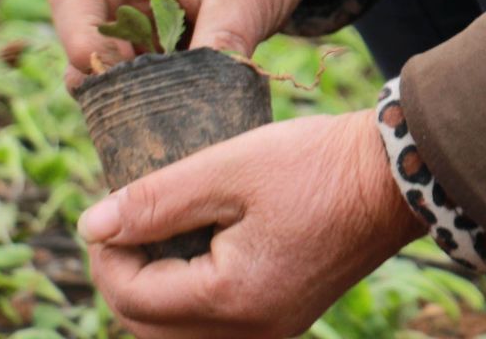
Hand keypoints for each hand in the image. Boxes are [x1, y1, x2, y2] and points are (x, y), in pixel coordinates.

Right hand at [49, 0, 347, 90]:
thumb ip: (220, 46)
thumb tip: (200, 108)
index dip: (78, 38)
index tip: (111, 73)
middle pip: (82, 36)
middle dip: (105, 76)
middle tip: (151, 104)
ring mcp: (140, 14)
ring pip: (108, 62)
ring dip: (132, 90)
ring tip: (176, 106)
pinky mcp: (158, 39)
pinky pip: (140, 72)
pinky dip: (154, 93)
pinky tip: (185, 106)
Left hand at [78, 109, 422, 338]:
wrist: (394, 175)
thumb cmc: (314, 164)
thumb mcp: (227, 169)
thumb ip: (156, 201)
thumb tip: (91, 225)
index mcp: (233, 299)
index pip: (134, 298)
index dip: (105, 253)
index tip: (106, 207)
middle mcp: (252, 332)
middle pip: (150, 329)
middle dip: (124, 278)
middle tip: (125, 222)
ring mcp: (272, 330)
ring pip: (180, 335)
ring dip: (155, 293)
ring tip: (156, 235)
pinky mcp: (285, 317)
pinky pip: (216, 328)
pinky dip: (190, 297)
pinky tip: (194, 250)